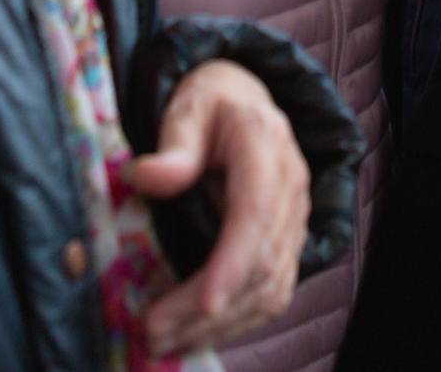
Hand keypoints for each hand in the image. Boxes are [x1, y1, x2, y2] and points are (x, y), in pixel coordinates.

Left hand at [130, 59, 310, 355]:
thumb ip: (172, 144)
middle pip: (262, 261)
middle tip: (154, 330)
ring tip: (165, 339)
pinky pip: (273, 292)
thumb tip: (144, 177)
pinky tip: (195, 332)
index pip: (256, 212)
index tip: (203, 302)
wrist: (243, 101)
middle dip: (210, 306)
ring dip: (222, 323)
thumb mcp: (186, 107)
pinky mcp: (288, 241)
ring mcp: (295, 217)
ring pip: (272, 286)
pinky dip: (238, 320)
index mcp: (265, 144)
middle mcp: (290, 185)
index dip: (234, 262)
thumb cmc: (209, 103)